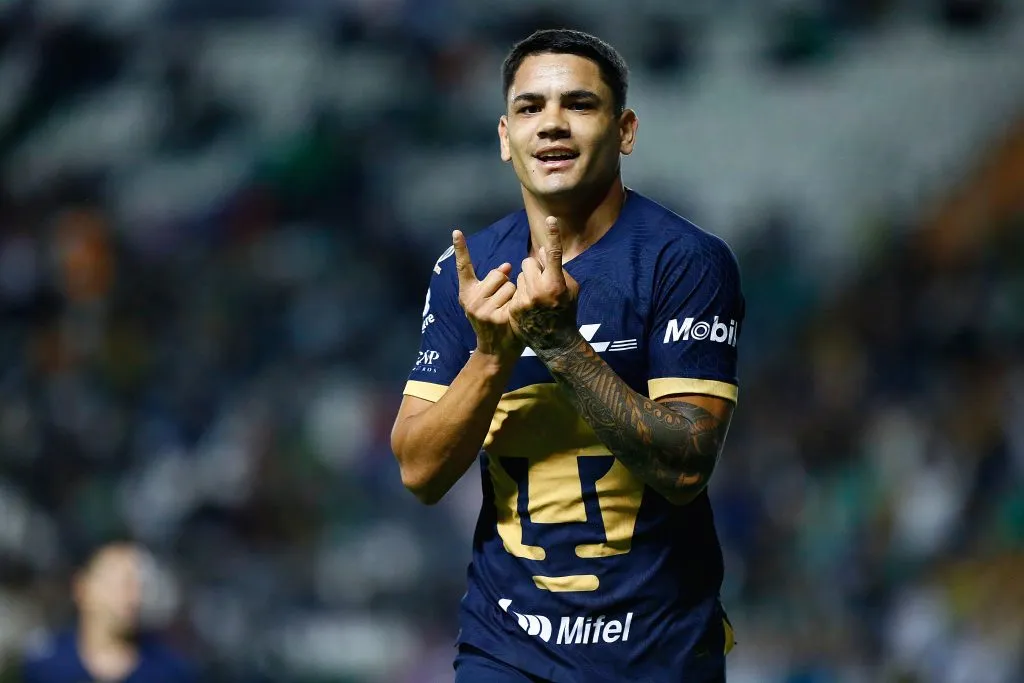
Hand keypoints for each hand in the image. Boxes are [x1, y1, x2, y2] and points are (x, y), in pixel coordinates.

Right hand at [452, 229, 523, 361]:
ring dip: (514, 295)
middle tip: (502, 303)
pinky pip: (516, 297)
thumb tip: (507, 266)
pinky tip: (513, 317)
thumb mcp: (487, 302)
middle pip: (497, 274)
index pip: (463, 267)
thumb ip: (494, 283)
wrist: (496, 351)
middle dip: (505, 284)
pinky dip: (519, 303)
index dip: (460, 249)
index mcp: (467, 293)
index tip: (457, 231)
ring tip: (508, 310)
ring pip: (509, 285)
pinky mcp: (498, 317)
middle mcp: (471, 300)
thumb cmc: (495, 321)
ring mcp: (483, 309)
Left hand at [508, 216, 579, 351]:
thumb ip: (558, 269)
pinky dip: (520, 294)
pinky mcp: (514, 309)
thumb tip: (544, 250)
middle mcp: (539, 290)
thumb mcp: (571, 289)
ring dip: (526, 281)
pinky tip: (529, 307)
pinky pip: (514, 290)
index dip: (553, 236)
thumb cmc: (567, 311)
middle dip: (533, 267)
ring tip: (535, 298)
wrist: (555, 341)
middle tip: (540, 279)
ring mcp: (524, 300)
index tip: (551, 219)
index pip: (555, 254)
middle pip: (528, 262)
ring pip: (519, 276)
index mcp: (556, 284)